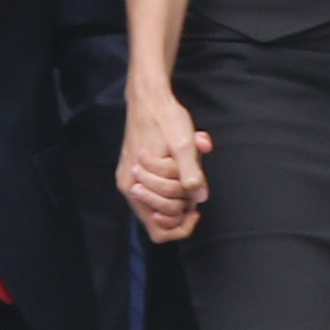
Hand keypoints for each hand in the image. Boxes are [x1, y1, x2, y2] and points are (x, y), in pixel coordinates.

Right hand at [122, 88, 212, 241]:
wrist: (149, 98)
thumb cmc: (165, 118)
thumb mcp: (184, 143)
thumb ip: (192, 172)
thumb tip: (200, 198)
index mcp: (135, 186)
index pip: (158, 231)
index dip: (180, 225)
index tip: (195, 207)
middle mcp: (130, 188)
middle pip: (162, 218)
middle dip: (182, 203)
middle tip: (194, 180)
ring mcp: (132, 180)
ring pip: (161, 203)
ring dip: (180, 189)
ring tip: (189, 165)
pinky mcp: (137, 171)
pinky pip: (158, 189)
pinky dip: (174, 180)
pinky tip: (183, 162)